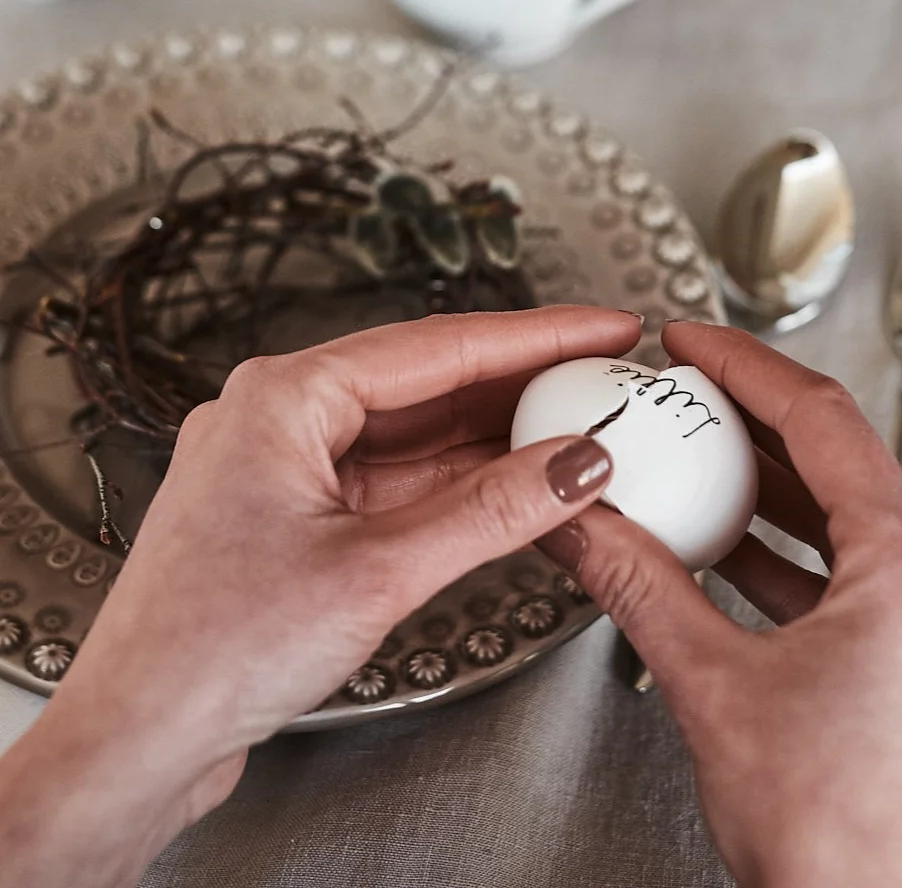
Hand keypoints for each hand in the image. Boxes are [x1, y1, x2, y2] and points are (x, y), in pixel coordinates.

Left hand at [0, 306, 636, 887]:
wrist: (133, 741)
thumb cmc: (210, 652)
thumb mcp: (376, 571)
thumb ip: (489, 512)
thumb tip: (573, 464)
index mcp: (281, 395)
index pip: (437, 344)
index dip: (535, 335)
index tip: (600, 326)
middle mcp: (277, 415)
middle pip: (426, 381)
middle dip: (520, 382)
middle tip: (602, 375)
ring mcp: (283, 468)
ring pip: (412, 433)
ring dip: (493, 438)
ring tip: (577, 429)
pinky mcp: (293, 519)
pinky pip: (390, 481)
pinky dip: (455, 485)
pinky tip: (514, 488)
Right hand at [542, 323, 901, 887]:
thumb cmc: (834, 845)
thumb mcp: (710, 687)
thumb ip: (637, 583)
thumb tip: (582, 521)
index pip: (822, 421)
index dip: (746, 368)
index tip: (695, 343)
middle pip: (847, 460)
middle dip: (758, 422)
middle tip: (691, 393)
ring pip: (861, 516)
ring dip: (779, 488)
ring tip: (704, 464)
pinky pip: (871, 573)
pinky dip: (803, 552)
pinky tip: (740, 552)